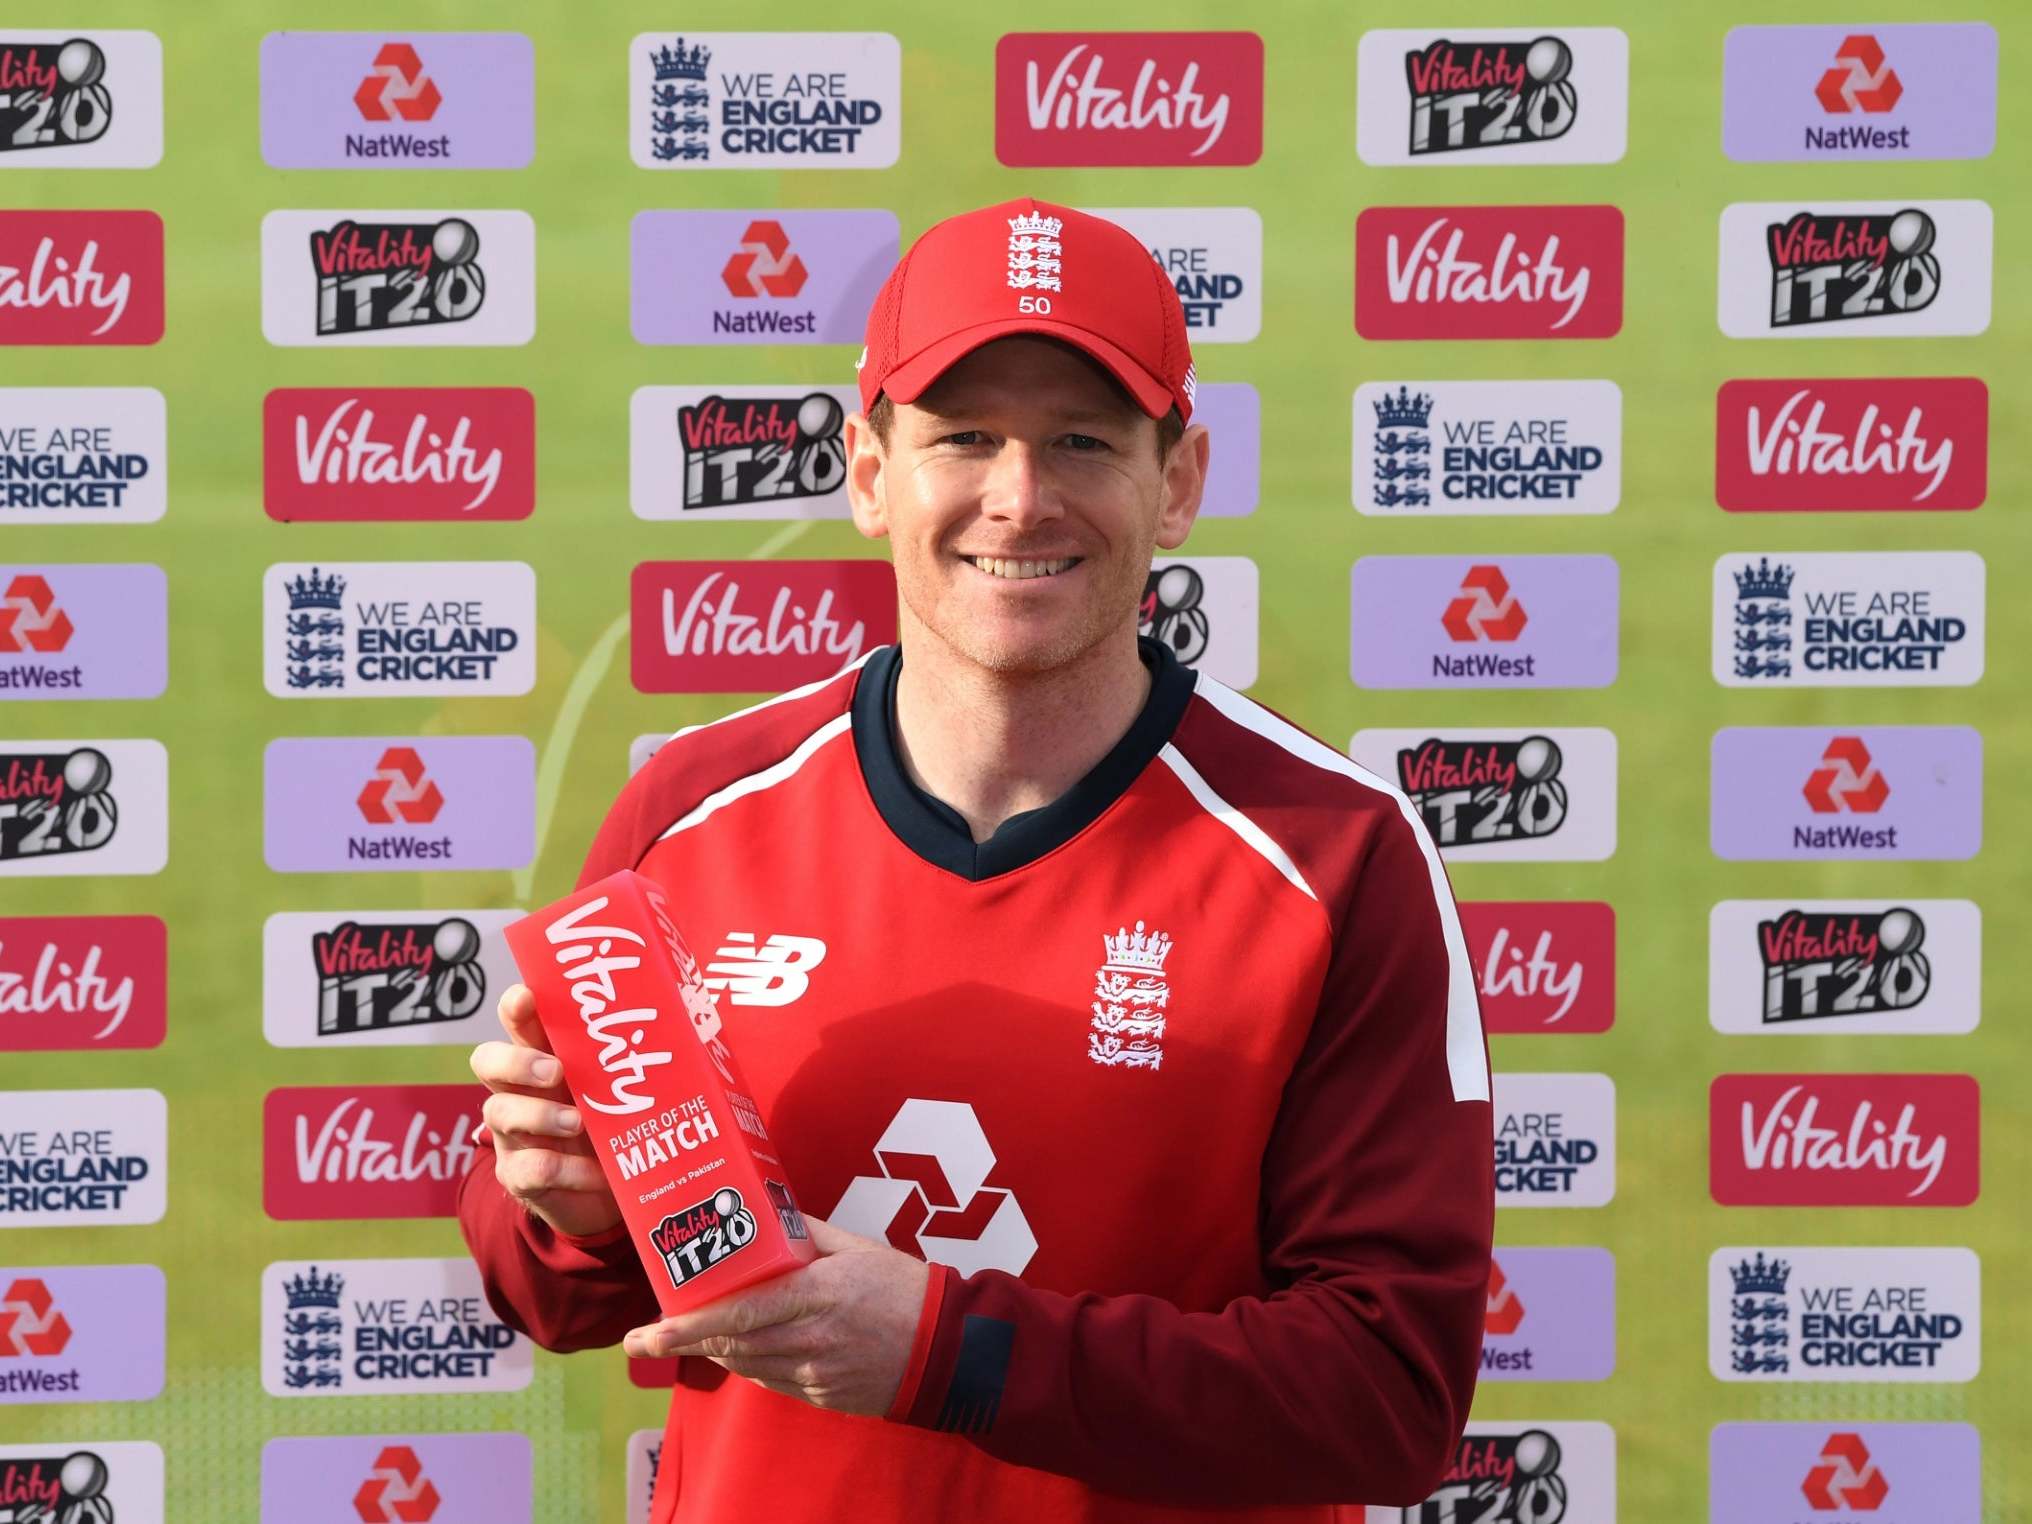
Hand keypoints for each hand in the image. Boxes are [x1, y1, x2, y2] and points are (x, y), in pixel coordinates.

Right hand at [468, 983, 622, 1239]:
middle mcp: (520, 1089)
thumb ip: (641, 1054)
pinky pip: (529, 1170)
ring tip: (579, 1123)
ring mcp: (514, 1133)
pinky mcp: (519, 1176)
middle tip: (557, 1072)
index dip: (516, 1005)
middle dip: (518, 1062)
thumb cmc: (617, 1122)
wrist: (607, 1194)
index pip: (518, 1019)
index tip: (529, 998)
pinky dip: (566, 1171)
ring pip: (500, 1113)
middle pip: (488, 1060)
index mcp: (545, 1055)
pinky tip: (598, 1173)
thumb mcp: (627, 1085)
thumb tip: (695, 1014)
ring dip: (541, 1116)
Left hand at [621, 1216, 930, 1416]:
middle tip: (641, 1339)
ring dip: (710, 1352)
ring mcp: (815, 1374)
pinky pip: (771, 1381)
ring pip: (746, 1365)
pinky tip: (730, 1351)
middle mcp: (810, 1339)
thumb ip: (810, 1232)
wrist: (948, 1349)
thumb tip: (770, 1212)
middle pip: (732, 1345)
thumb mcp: (858, 1247)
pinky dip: (745, 1365)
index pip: (741, 1313)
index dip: (692, 1324)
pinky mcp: (822, 1396)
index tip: (653, 1327)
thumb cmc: (905, 1289)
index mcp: (817, 1295)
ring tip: (678, 1339)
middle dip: (682, 1343)